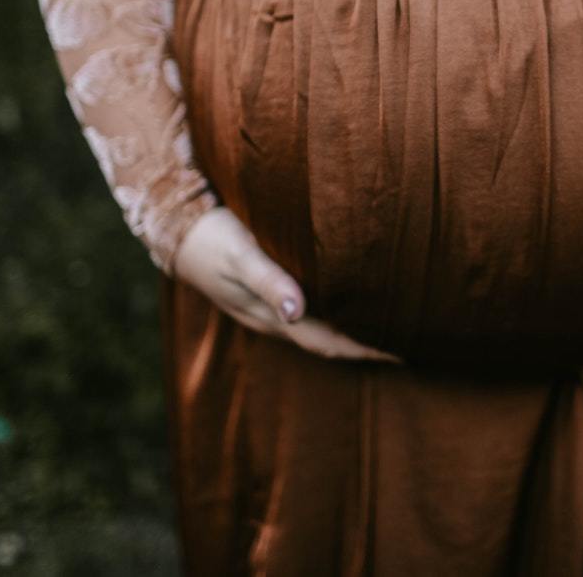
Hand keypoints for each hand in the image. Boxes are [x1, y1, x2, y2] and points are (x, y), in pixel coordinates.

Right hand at [173, 207, 402, 363]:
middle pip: (328, 342)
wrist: (175, 228)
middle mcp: (275, 319)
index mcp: (272, 315)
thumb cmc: (214, 236)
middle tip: (408, 344)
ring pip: (319, 329)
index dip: (364, 350)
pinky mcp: (267, 293)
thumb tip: (297, 312)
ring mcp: (269, 308)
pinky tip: (351, 304)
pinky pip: (309, 313)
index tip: (400, 353)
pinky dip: (335, 315)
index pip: (328, 341)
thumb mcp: (241, 255)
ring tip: (388, 329)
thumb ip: (270, 280)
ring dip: (351, 333)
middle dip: (365, 347)